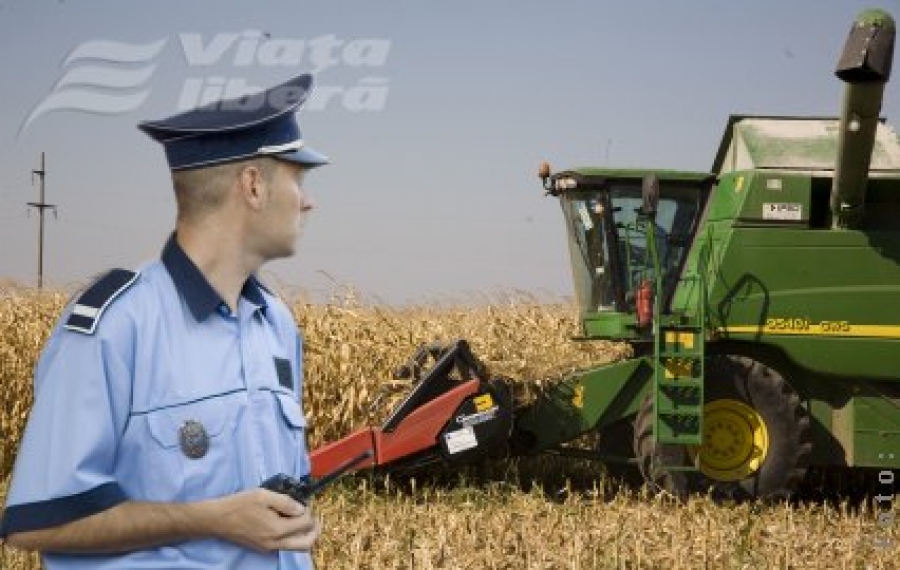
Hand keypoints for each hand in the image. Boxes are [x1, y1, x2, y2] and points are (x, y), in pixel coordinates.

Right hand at [204, 488, 320, 551]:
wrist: (217, 519)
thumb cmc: (239, 505)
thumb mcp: (263, 496)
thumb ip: (286, 502)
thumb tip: (302, 509)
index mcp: (277, 530)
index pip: (305, 524)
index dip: (309, 511)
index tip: (305, 502)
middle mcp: (275, 543)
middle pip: (305, 544)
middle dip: (314, 531)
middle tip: (315, 518)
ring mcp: (268, 548)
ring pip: (295, 547)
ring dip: (304, 535)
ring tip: (302, 519)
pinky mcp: (262, 548)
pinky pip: (284, 545)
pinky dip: (291, 536)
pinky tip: (286, 522)